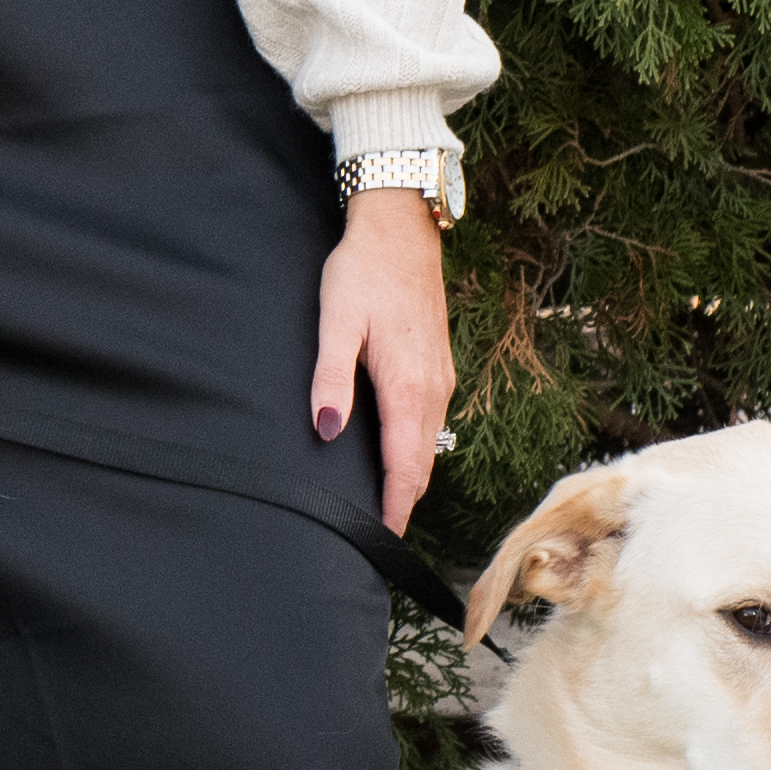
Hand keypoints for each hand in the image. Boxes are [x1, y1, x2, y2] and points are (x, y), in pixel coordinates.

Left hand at [310, 187, 456, 538]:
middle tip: (377, 536)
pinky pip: (430, 423)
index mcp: (408, 387)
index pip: (405, 467)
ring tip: (383, 505)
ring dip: (409, 478)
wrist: (402, 229)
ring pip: (428, 445)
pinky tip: (394, 455)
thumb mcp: (336, 321)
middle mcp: (433, 390)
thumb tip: (329, 430)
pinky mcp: (439, 367)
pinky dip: (415, 450)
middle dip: (403, 503)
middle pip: (421, 465)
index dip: (394, 508)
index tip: (380, 540)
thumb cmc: (363, 272)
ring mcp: (441, 379)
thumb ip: (330, 377)